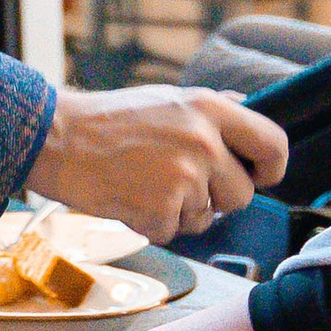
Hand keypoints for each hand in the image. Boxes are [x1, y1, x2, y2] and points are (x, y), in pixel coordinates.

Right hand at [29, 85, 289, 244]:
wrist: (56, 139)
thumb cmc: (108, 120)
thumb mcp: (168, 98)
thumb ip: (213, 109)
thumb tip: (248, 109)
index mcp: (209, 108)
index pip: (273, 143)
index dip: (271, 167)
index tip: (260, 176)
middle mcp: (203, 141)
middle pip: (243, 194)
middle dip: (217, 198)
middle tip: (180, 183)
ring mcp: (184, 177)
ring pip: (207, 217)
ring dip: (181, 211)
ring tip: (145, 183)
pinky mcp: (161, 209)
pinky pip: (174, 231)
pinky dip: (153, 224)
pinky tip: (129, 197)